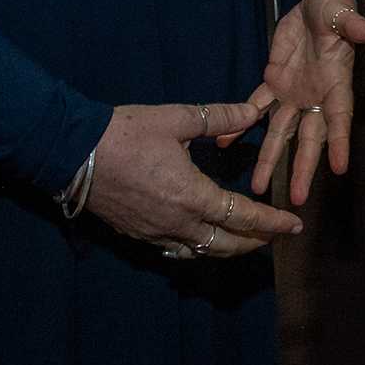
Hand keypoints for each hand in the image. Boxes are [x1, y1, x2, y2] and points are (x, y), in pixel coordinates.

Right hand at [84, 102, 303, 255]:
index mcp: (192, 195)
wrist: (72, 152)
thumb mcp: (175, 119)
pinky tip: (201, 238)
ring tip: (244, 240)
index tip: (293, 226)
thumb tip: (252, 113)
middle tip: (274, 236)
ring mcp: (155, 233)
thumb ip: (218, 118)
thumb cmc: (125, 133)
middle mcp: (177, 223)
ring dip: (227, 248)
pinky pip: (176, 250)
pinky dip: (197, 248)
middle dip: (254, 243)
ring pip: (201, 252)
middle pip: (226, 245)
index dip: (271, 222)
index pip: (243, 217)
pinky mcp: (137, 235)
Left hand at [234, 0, 364, 203]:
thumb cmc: (334, 7)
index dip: (340, 141)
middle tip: (297, 198)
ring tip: (259, 187)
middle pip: (310, 137)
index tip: (340, 169)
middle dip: (303, 167)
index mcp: (336, 82)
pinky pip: (255, 108)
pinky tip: (226, 143)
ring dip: (270, 158)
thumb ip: (353, 23)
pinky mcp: (273, 83)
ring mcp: (293, 93)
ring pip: (280, 132)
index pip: (340, 116)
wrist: (313, 2)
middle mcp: (315, 96)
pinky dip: (241, 125)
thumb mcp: (342, 12)